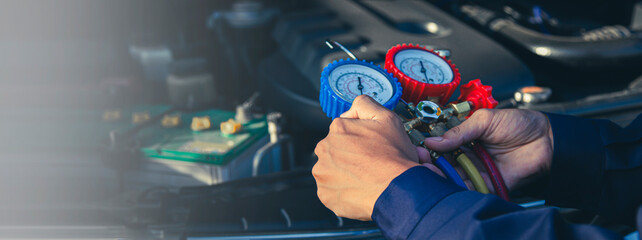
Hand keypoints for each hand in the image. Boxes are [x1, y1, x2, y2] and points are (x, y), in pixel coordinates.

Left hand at [313, 95, 418, 220]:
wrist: (397, 191)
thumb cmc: (394, 158)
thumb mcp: (388, 118)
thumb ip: (366, 104)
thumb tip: (353, 108)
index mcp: (338, 129)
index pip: (344, 130)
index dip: (360, 139)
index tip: (369, 147)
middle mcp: (325, 149)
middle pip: (337, 150)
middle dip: (351, 156)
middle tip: (369, 163)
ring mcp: (323, 173)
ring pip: (333, 170)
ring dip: (345, 173)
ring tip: (366, 177)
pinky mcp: (325, 194)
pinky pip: (332, 190)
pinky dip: (343, 191)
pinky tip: (359, 189)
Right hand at [423, 109, 553, 190]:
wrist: (547, 138)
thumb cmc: (520, 124)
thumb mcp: (484, 120)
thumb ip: (459, 132)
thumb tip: (433, 141)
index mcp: (466, 138)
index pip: (442, 146)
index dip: (429, 149)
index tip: (418, 151)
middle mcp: (470, 155)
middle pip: (445, 164)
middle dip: (432, 165)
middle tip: (421, 164)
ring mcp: (479, 170)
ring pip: (455, 177)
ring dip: (444, 177)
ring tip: (433, 173)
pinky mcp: (490, 184)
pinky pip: (472, 189)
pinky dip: (461, 188)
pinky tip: (452, 183)